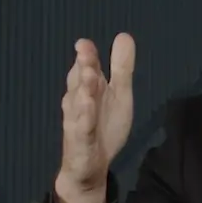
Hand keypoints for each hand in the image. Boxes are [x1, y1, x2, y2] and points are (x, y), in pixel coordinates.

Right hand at [55, 33, 135, 202]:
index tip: (85, 43)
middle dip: (83, 67)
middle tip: (84, 50)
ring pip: (79, 104)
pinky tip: (88, 108)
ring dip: (83, 89)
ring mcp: (77, 122)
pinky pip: (82, 129)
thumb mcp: (119, 94)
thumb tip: (123, 35)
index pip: (86, 69)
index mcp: (87, 90)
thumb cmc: (103, 126)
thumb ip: (121, 67)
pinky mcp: (81, 142)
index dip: (86, 56)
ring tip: (88, 74)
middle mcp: (78, 103)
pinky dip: (83, 119)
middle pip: (80, 82)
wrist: (90, 167)